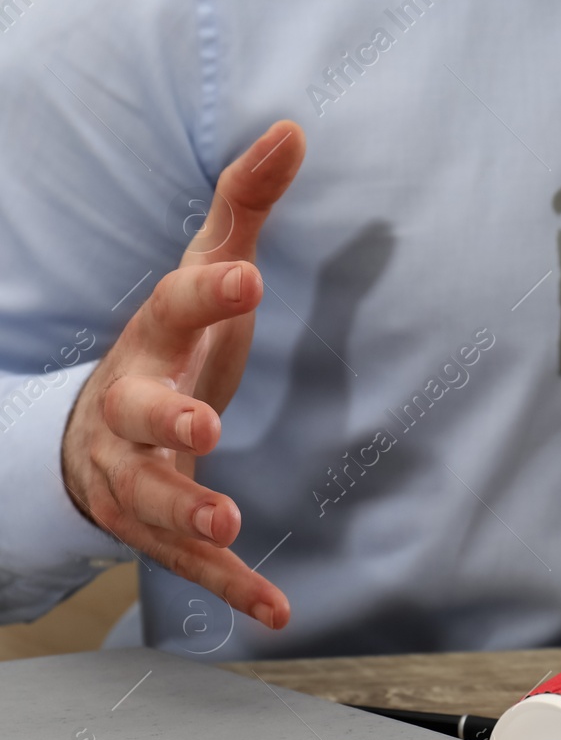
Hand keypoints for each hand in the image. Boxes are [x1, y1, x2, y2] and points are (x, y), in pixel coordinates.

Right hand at [62, 122, 305, 628]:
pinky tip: (277, 611)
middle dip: (165, 420)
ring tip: (228, 524)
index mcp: (153, 342)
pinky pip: (192, 568)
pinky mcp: (160, 532)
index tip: (248, 276)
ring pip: (153, 499)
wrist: (88, 438)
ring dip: (189, 513)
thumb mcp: (201, 274)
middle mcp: (132, 411)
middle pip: (136, 414)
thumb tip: (294, 127)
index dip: (208, 294)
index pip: (174, 309)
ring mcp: (138, 478)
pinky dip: (232, 591)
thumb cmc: (167, 345)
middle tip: (201, 426)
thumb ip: (245, 206)